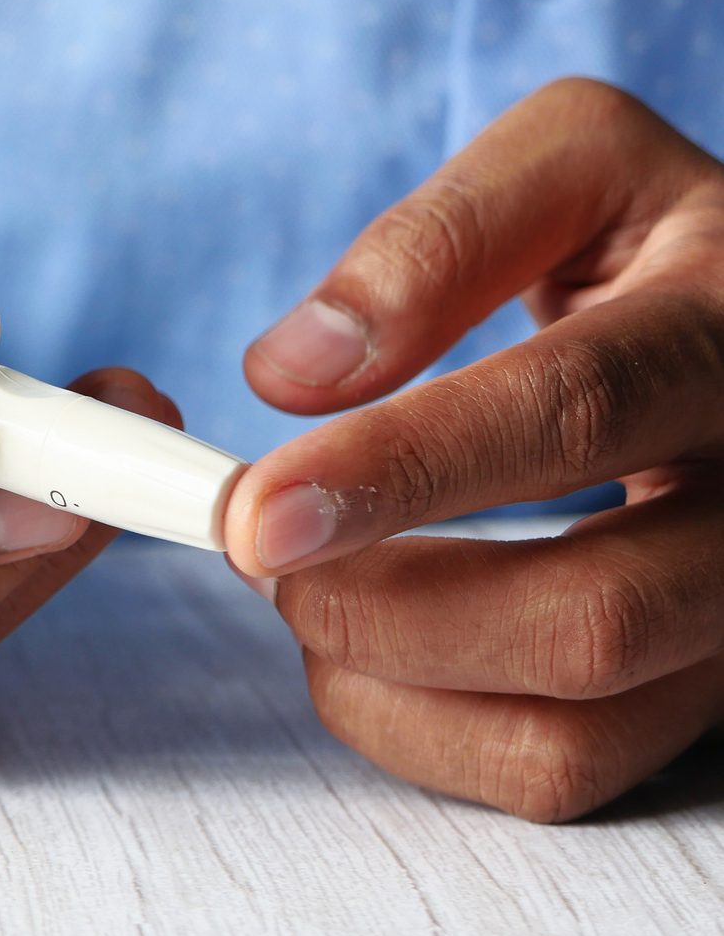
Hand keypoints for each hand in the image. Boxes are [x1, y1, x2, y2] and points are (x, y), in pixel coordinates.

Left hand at [229, 78, 723, 820]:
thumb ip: (436, 241)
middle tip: (258, 547)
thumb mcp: (573, 165)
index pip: (573, 413)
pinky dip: (422, 730)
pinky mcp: (712, 691)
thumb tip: (296, 372)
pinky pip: (565, 770)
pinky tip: (364, 643)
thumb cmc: (656, 241)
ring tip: (302, 587)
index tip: (258, 511)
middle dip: (380, 607)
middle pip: (593, 617)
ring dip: (387, 675)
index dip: (401, 470)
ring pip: (575, 726)